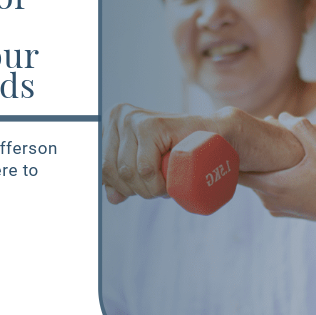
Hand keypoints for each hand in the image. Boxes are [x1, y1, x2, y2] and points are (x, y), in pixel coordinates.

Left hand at [101, 103, 217, 203]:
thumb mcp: (145, 166)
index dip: (115, 186)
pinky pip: (145, 169)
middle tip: (158, 187)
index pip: (100, 167)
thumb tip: (111, 197)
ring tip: (167, 183)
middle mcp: (118, 117)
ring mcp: (133, 118)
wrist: (214, 138)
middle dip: (136, 189)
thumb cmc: (179, 153)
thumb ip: (124, 178)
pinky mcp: (151, 124)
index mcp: (111, 124)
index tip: (128, 193)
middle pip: (112, 172)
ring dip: (150, 189)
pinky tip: (169, 180)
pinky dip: (158, 183)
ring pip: (129, 173)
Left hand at [241, 113, 315, 231]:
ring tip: (267, 148)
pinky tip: (282, 164)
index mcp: (272, 185)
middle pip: (245, 175)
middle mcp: (269, 200)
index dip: (229, 155)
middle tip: (251, 137)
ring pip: (258, 183)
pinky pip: (268, 191)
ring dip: (261, 167)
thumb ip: (301, 127)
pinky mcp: (285, 211)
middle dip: (247, 157)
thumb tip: (281, 115)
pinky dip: (270, 178)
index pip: (234, 171)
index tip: (233, 140)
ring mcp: (276, 208)